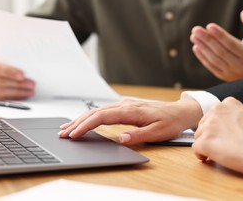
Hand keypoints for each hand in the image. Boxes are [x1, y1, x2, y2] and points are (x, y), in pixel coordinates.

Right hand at [0, 56, 34, 99]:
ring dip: (18, 93)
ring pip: (0, 92)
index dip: (10, 72)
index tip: (22, 75)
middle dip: (18, 84)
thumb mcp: (1, 57)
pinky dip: (14, 98)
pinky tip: (23, 96)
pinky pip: (1, 99)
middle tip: (31, 84)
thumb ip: (10, 61)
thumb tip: (29, 66)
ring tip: (30, 91)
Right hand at [58, 97, 202, 144]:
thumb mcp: (158, 132)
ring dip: (82, 119)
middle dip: (77, 122)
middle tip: (62, 133)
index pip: (102, 117)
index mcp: (131, 111)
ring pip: (98, 110)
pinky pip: (104, 110)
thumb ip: (138, 135)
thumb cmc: (170, 122)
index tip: (74, 134)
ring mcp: (124, 104)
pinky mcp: (125, 106)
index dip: (86, 125)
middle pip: (95, 112)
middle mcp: (125, 104)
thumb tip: (120, 138)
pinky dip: (91, 116)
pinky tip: (85, 120)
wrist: (179, 111)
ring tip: (67, 127)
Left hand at [190, 10, 242, 80]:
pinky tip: (196, 46)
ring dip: (202, 47)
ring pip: (214, 59)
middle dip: (207, 40)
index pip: (232, 44)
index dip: (220, 35)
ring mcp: (230, 72)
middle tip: (196, 29)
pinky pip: (210, 66)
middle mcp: (240, 65)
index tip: (209, 26)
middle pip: (220, 51)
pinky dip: (202, 57)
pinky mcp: (222, 76)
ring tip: (194, 36)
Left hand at [192, 97, 242, 178]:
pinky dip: (201, 155)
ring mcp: (209, 126)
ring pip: (199, 136)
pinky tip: (210, 158)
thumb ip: (233, 118)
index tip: (222, 134)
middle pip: (203, 125)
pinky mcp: (204, 141)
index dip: (217, 126)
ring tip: (220, 152)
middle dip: (210, 135)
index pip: (213, 114)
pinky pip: (196, 149)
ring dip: (207, 145)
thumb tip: (225, 129)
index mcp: (228, 103)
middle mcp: (216, 111)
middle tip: (221, 146)